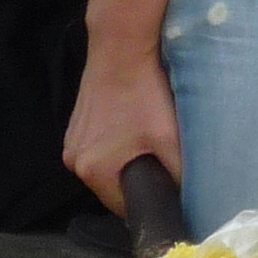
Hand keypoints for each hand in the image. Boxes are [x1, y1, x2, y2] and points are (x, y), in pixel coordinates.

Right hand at [64, 42, 181, 216]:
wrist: (121, 50)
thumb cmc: (144, 94)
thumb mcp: (169, 137)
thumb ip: (177, 173)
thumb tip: (185, 194)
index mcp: (93, 171)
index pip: (123, 207)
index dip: (146, 201)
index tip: (163, 191)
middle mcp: (75, 161)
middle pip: (111, 187)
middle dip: (134, 180)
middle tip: (160, 164)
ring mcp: (71, 142)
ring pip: (104, 166)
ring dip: (124, 161)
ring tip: (147, 143)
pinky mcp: (75, 126)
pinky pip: (97, 148)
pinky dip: (114, 144)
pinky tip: (131, 127)